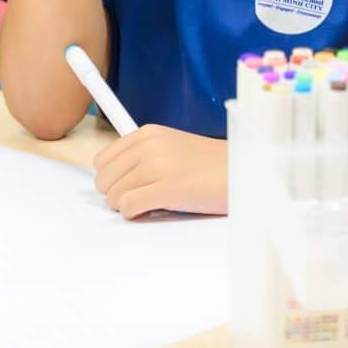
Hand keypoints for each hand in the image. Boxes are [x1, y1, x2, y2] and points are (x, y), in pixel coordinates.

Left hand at [92, 125, 227, 217]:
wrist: (245, 171)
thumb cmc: (212, 165)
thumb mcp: (172, 147)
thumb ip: (143, 157)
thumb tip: (112, 181)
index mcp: (148, 133)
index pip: (102, 160)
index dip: (112, 178)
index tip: (124, 186)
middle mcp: (149, 145)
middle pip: (104, 179)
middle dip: (118, 193)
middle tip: (141, 197)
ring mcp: (157, 165)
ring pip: (113, 196)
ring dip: (128, 205)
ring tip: (153, 202)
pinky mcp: (166, 188)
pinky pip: (128, 207)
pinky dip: (136, 214)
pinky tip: (155, 210)